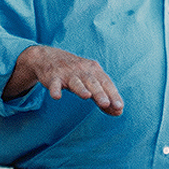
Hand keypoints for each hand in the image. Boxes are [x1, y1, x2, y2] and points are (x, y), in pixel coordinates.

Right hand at [2, 45, 123, 115]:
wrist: (49, 57)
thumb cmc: (76, 72)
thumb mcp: (91, 81)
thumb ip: (104, 96)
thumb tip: (119, 112)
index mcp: (94, 70)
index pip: (106, 83)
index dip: (113, 94)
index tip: (119, 107)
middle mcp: (82, 70)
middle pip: (93, 82)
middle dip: (100, 93)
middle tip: (106, 104)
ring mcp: (67, 73)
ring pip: (76, 82)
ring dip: (81, 89)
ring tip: (87, 96)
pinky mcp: (53, 77)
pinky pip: (54, 84)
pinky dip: (55, 89)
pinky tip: (56, 96)